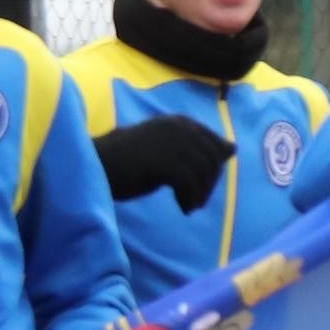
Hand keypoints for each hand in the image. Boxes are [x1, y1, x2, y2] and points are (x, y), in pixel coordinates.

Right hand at [93, 114, 237, 210]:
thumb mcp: (166, 149)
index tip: (200, 186)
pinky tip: (182, 207)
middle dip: (209, 184)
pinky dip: (190, 199)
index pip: (214, 143)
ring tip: (189, 206)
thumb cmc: (127, 160)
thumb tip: (232, 148)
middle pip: (212, 159)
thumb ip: (195, 148)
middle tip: (195, 201)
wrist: (96, 167)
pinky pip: (190, 184)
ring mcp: (171, 143)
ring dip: (200, 194)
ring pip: (204, 172)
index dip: (212, 168)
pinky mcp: (163, 161)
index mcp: (178, 122)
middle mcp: (178, 127)